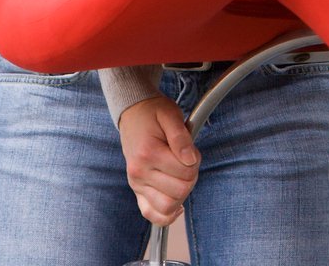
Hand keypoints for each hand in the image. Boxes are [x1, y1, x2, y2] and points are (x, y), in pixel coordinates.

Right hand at [117, 96, 200, 226]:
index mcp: (149, 153)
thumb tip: (190, 160)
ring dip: (181, 195)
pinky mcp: (136, 191)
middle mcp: (139, 172)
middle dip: (191, 177)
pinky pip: (152, 215)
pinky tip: (177, 203)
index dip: (196, 161)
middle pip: (180, 191)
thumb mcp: (171, 115)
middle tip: (186, 161)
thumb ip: (182, 137)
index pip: (186, 171)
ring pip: (168, 207)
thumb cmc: (153, 113)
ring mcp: (136, 184)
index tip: (190, 150)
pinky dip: (167, 215)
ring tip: (180, 176)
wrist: (133, 114)